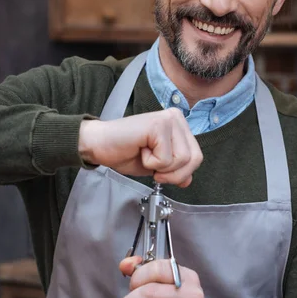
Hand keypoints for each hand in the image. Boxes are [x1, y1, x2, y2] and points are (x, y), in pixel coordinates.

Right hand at [78, 109, 202, 186]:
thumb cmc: (125, 152)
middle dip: (173, 174)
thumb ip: (176, 170)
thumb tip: (188, 180)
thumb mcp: (157, 166)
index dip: (180, 172)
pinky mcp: (158, 125)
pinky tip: (140, 149)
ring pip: (183, 160)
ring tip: (145, 154)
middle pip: (195, 159)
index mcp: (179, 125)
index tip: (159, 168)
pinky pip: (166, 159)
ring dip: (161, 168)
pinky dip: (151, 163)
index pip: (197, 157)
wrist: (99, 145)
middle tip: (153, 166)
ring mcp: (168, 119)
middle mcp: (176, 117)